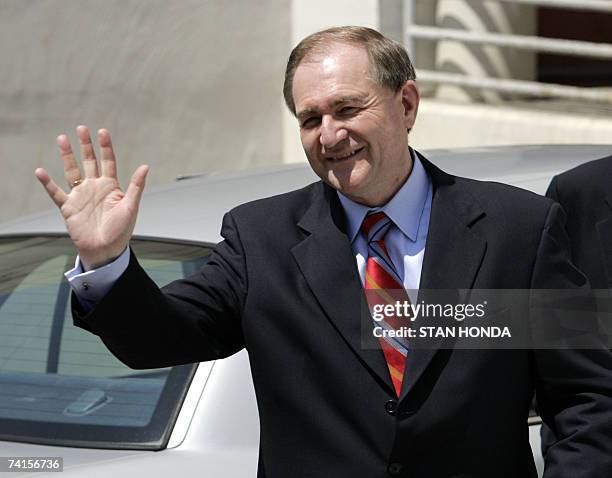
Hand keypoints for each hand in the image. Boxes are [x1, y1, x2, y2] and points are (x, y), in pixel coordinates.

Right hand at [35, 125, 148, 269]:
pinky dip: (48, 183)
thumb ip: (136, 186)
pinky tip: (41, 172)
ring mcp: (81, 196)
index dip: (106, 147)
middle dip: (86, 145)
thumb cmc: (120, 231)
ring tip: (62, 139)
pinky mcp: (68, 207)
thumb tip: (146, 166)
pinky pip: (56, 193)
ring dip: (67, 156)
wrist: (106, 250)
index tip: (103, 131)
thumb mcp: (131, 206)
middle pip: (89, 161)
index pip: (108, 162)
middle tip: (81, 128)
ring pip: (72, 171)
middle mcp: (95, 188)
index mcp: (111, 187)